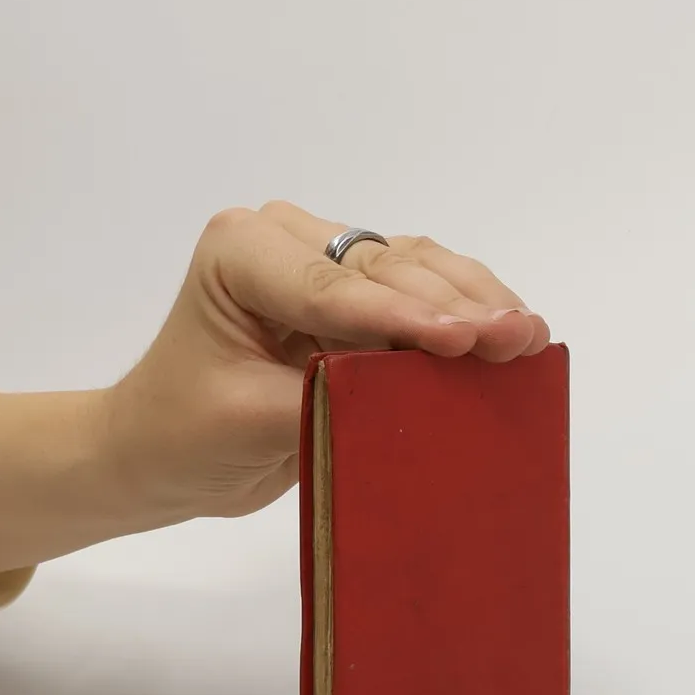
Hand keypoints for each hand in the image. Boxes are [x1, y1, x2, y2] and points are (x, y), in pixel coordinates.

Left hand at [105, 201, 549, 524]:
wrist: (165, 453)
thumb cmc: (184, 435)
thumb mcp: (247, 422)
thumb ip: (326, 397)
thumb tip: (410, 395)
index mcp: (242, 252)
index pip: (334, 286)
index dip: (402, 315)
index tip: (462, 341)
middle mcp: (289, 240)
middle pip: (387, 268)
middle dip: (454, 306)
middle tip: (515, 338)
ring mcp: (331, 262)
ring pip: (419, 267)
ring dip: (477, 302)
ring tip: (529, 336)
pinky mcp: (364, 297)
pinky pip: (427, 290)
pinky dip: (472, 312)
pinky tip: (516, 333)